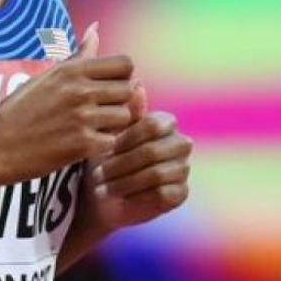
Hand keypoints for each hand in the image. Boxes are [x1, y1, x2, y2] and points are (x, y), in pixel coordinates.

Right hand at [0, 23, 134, 186]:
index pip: (125, 64)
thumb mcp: (47, 76)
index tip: (109, 88)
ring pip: (124, 116)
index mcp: (71, 70)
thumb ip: (78, 55)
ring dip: (113, 125)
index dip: (123, 76)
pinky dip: (102, 145)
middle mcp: (80, 90)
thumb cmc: (18, 111)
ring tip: (93, 127)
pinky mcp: (82, 145)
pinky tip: (85, 144)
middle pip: (129, 89)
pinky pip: (113, 141)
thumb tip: (96, 28)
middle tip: (101, 111)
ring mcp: (82, 118)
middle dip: (119, 101)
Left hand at [81, 89, 192, 232]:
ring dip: (124, 182)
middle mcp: (180, 143)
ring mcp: (183, 168)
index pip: (153, 125)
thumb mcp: (111, 132)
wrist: (106, 192)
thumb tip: (137, 82)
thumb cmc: (107, 156)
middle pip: (153, 151)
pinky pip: (162, 194)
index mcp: (166, 123)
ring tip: (102, 187)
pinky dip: (137, 196)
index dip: (127, 138)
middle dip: (121, 164)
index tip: (104, 149)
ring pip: (156, 174)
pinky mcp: (181, 192)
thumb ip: (126, 112)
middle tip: (98, 173)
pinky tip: (120, 197)